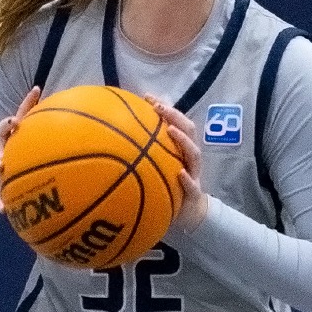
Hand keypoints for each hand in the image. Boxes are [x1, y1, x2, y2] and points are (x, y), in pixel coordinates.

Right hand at [0, 85, 40, 210]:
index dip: (28, 101)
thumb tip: (84, 129)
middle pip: (1, 130)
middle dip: (7, 125)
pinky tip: (3, 210)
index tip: (37, 90)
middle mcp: (2, 146)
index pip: (20, 114)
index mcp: (14, 136)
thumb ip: (49, 141)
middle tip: (14, 122)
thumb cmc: (14, 159)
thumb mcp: (27, 150)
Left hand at [145, 96, 208, 231]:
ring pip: (194, 154)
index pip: (177, 122)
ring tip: (170, 130)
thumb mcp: (156, 167)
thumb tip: (117, 136)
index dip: (165, 108)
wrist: (186, 214)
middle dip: (175, 117)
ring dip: (183, 140)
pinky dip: (187, 179)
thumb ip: (144, 152)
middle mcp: (189, 157)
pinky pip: (193, 186)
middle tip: (159, 108)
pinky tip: (179, 173)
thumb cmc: (168, 186)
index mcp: (181, 148)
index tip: (147, 97)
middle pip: (189, 131)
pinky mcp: (194, 193)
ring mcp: (194, 174)